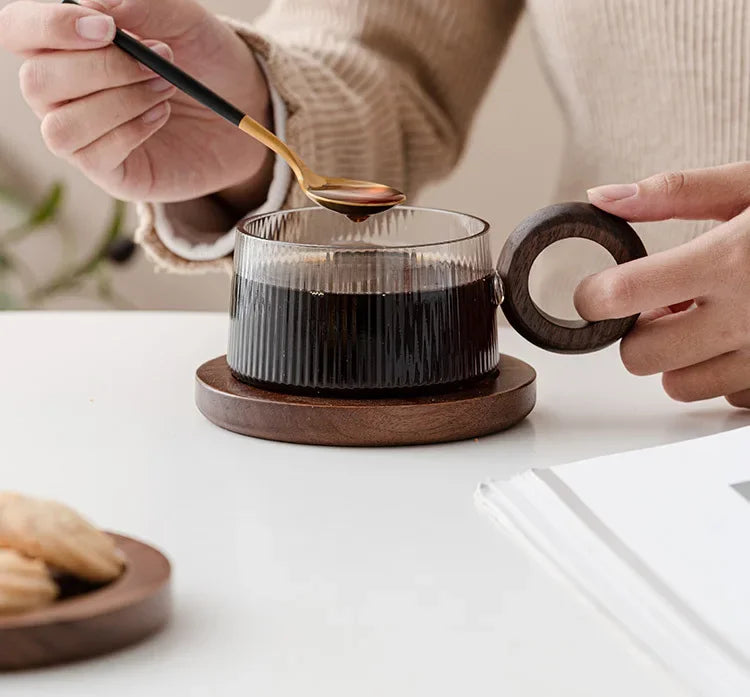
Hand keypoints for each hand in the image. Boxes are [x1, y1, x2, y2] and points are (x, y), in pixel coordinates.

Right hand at [0, 0, 272, 206]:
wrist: (244, 108)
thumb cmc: (204, 58)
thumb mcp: (182, 18)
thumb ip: (140, 3)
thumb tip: (90, 5)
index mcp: (64, 42)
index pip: (18, 30)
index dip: (49, 26)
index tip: (107, 27)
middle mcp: (60, 90)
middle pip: (36, 82)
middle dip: (103, 70)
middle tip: (160, 60)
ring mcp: (81, 133)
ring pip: (59, 127)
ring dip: (118, 104)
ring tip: (165, 89)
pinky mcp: (108, 170)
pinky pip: (92, 156)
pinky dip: (131, 131)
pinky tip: (161, 115)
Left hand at [575, 162, 749, 408]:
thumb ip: (674, 193)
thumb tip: (604, 197)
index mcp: (729, 260)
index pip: (619, 297)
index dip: (595, 297)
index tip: (597, 292)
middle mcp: (748, 317)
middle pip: (640, 357)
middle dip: (638, 333)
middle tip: (663, 305)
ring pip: (679, 386)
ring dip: (679, 358)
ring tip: (707, 320)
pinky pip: (728, 397)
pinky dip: (723, 374)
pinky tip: (741, 339)